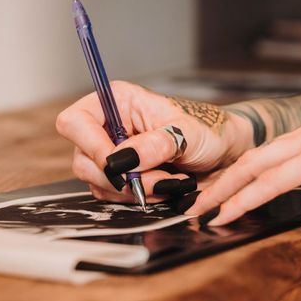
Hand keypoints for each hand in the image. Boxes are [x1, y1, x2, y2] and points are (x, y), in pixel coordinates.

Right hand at [56, 81, 251, 201]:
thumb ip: (156, 144)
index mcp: (118, 102)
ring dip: (135, 191)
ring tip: (170, 181)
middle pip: (83, 160)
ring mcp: (112, 155)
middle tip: (160, 178)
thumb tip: (122, 161)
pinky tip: (164, 188)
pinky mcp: (121, 177)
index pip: (76, 122)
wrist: (224, 154)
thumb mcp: (188, 133)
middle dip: (122, 178)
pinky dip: (139, 198)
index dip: (91, 146)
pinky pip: (113, 197)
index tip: (121, 165)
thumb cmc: (208, 131)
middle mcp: (109, 127)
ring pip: (98, 183)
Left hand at [186, 108, 300, 224]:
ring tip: (203, 210)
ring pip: (254, 166)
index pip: (263, 155)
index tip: (216, 192)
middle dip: (220, 181)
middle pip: (251, 158)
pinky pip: (274, 180)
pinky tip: (230, 213)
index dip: (236, 175)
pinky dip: (247, 197)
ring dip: (224, 190)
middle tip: (197, 202)